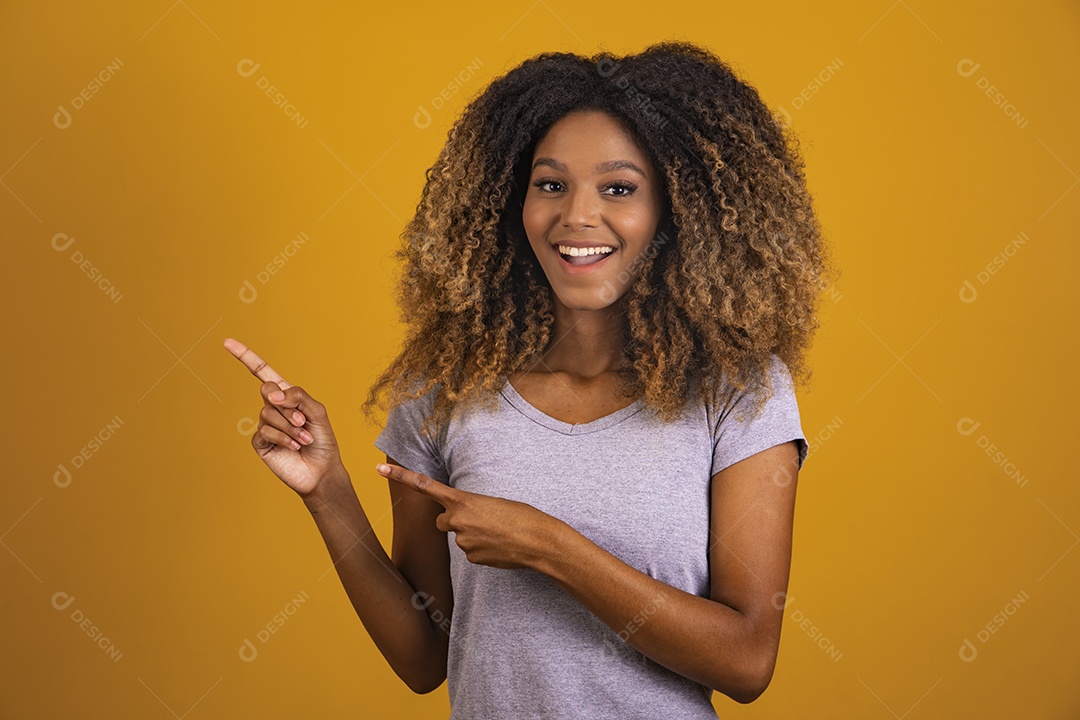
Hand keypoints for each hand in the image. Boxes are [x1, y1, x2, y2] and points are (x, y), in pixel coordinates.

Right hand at [224, 337, 345, 497]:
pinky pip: (265, 431)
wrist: (321, 470)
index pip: (262, 373)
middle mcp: (273, 408)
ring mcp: (265, 425)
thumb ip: (298, 396)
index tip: (227, 342)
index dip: (246, 357)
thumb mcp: (317, 411)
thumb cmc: (322, 440)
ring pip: (268, 413)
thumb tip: (272, 394)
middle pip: (266, 390)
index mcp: (286, 396)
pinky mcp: (260, 442)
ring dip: (290, 426)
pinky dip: (284, 438)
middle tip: (303, 420)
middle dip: (287, 405)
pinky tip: (294, 446)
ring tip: (303, 438)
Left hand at [376, 463, 556, 569]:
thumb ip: (471, 510)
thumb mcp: (494, 503)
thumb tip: (463, 527)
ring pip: (459, 538)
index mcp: (462, 500)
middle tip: (481, 522)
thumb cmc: (522, 517)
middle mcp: (457, 520)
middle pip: (442, 521)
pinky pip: (471, 553)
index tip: (377, 468)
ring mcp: (463, 541)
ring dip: (473, 536)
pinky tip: (499, 547)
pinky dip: (482, 550)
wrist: (538, 541)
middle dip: (455, 522)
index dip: (399, 476)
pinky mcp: (471, 558)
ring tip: (498, 534)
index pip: (424, 485)